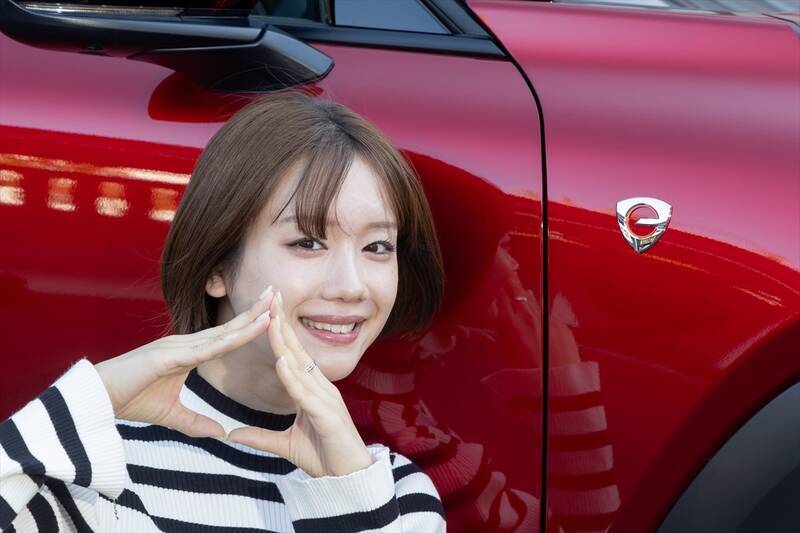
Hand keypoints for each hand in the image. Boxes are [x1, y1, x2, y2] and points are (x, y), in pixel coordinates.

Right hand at [93, 286, 275, 438]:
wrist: (95, 401)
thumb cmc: (129, 400)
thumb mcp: (171, 416)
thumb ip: (196, 423)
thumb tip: (221, 434)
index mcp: (188, 352)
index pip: (226, 337)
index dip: (249, 325)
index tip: (272, 313)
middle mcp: (184, 343)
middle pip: (227, 327)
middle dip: (254, 311)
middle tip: (278, 293)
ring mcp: (175, 346)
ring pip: (219, 334)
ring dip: (246, 321)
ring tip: (271, 308)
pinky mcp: (165, 356)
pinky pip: (201, 349)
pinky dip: (224, 342)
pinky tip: (243, 334)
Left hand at [227, 293, 372, 477]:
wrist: (349, 481)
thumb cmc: (324, 459)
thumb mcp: (285, 446)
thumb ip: (260, 438)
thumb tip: (233, 434)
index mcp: (313, 390)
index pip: (293, 355)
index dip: (279, 333)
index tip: (266, 310)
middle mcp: (321, 388)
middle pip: (298, 350)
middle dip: (282, 324)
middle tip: (270, 296)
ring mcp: (326, 399)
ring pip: (302, 366)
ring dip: (285, 342)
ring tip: (270, 320)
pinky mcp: (328, 415)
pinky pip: (307, 393)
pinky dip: (293, 377)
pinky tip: (281, 361)